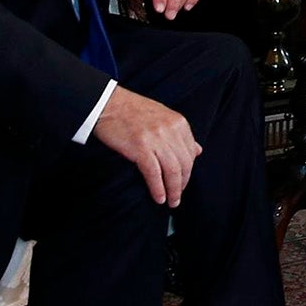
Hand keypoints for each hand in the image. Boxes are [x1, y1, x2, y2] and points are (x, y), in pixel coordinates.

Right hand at [93, 85, 202, 206]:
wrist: (107, 103)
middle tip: (177, 197)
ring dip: (173, 190)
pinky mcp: (140, 147)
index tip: (183, 182)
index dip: (188, 171)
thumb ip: (180, 134)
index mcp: (178, 122)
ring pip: (172, 171)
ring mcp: (156, 138)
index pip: (190, 153)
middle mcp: (170, 129)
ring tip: (171, 201)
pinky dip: (158, 188)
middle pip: (184, 164)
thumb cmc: (132, 111)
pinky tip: (159, 197)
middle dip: (182, 184)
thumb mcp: (163, 116)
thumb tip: (198, 150)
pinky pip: (154, 173)